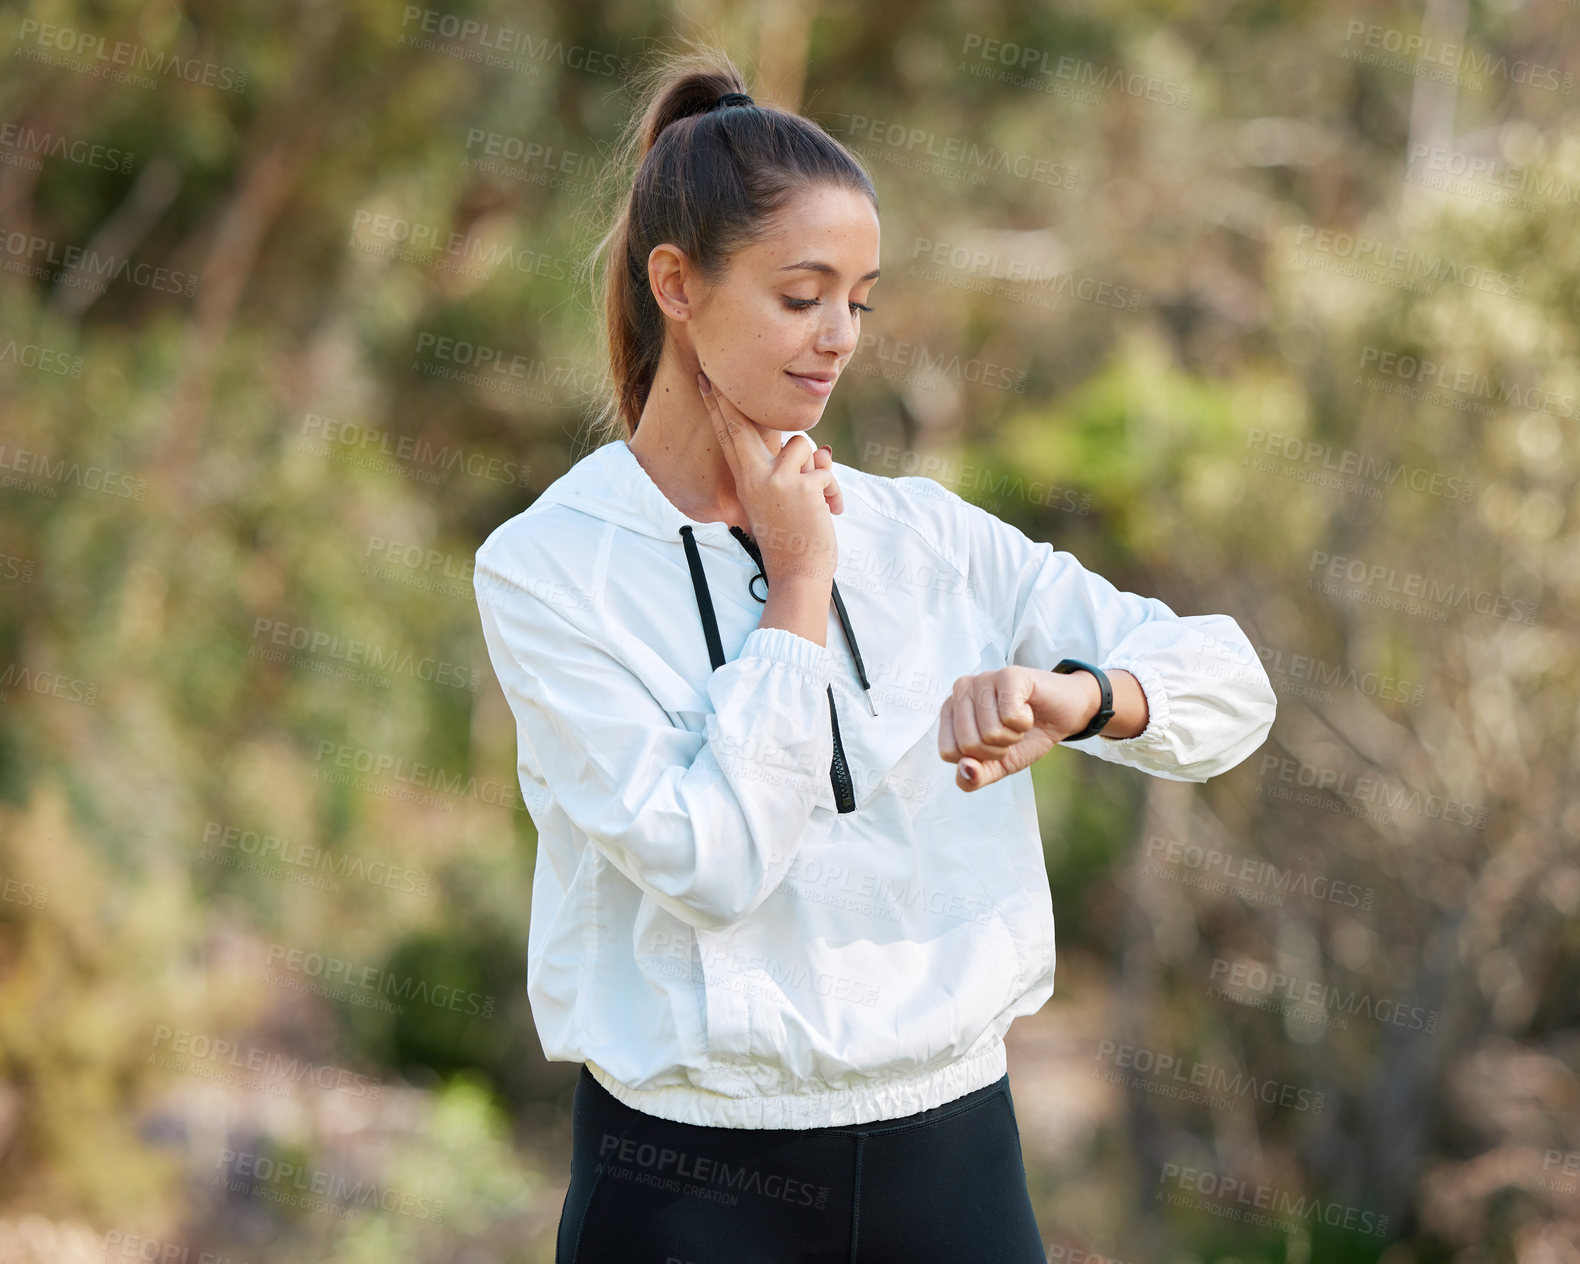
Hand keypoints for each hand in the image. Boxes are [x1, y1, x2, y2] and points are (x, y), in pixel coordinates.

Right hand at [697, 371, 839, 584]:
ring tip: (816, 499)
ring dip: (817, 468)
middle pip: (743, 425)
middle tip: (711, 374)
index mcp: (746, 482)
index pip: (729, 437)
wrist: (798, 574)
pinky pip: (826, 469)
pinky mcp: (804, 485)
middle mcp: (755, 477)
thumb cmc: (790, 542)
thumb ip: (788, 473)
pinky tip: (830, 512)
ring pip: (804, 445)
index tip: (706, 381)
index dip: (718, 407)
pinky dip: (833, 491)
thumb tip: (819, 449)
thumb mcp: (777, 504)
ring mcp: (777, 479)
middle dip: (729, 398)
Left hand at [938, 666, 1100, 791]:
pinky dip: (1025, 722)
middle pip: (968, 744)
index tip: (994, 744)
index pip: (948, 752)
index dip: (978, 759)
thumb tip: (965, 770)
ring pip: (990, 732)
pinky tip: (1028, 709)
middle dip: (998, 749)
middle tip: (1010, 732)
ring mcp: (983, 679)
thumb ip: (975, 778)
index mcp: (950, 711)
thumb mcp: (997, 766)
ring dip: (1013, 735)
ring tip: (1019, 720)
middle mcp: (961, 690)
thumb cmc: (1026, 735)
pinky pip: (1010, 716)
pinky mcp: (1008, 674)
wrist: (1062, 715)